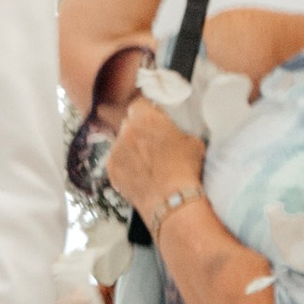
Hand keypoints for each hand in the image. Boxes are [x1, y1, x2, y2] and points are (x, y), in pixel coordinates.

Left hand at [104, 100, 204, 225]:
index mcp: (146, 118)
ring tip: (145, 163)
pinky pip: (115, 162)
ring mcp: (115, 150)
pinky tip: (138, 175)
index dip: (145, 111)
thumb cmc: (185, 169)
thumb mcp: (192, 141)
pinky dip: (124, 166)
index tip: (150, 118)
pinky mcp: (111, 170)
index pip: (138, 103)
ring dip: (129, 148)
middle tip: (149, 142)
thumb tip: (173, 131)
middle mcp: (126, 131)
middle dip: (136, 130)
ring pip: (120, 143)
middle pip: (127, 123)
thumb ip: (177, 130)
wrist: (171, 200)